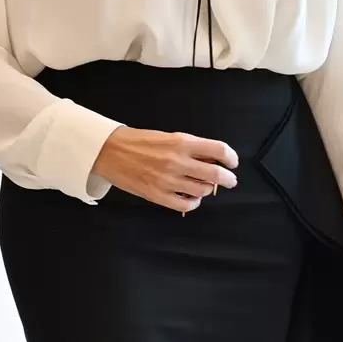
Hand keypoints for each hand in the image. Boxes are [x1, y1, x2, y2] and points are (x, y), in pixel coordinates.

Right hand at [92, 126, 238, 212]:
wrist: (109, 151)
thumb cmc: (138, 142)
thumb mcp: (168, 137)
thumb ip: (190, 147)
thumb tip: (212, 158)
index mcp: (181, 142)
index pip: (218, 150)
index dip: (231, 157)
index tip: (232, 162)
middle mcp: (177, 161)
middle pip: (215, 174)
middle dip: (228, 179)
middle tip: (230, 180)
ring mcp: (167, 180)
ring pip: (202, 190)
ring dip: (208, 190)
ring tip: (204, 187)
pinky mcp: (157, 194)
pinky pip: (185, 204)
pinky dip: (193, 203)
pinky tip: (192, 198)